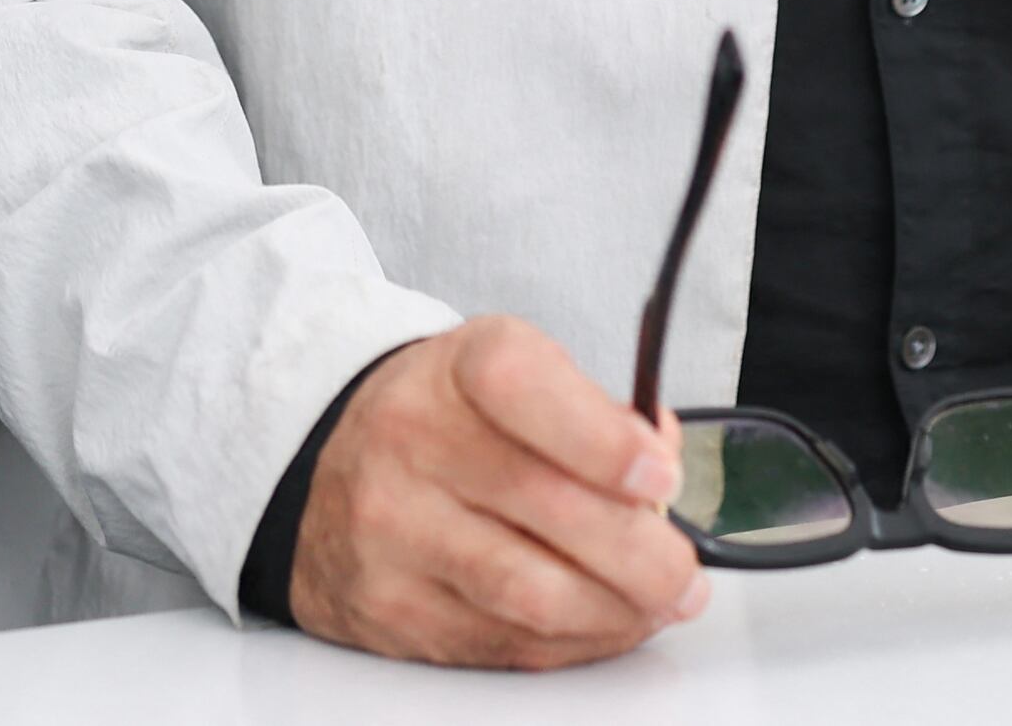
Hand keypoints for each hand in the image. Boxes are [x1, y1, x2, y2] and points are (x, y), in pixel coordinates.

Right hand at [286, 315, 707, 669]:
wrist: (326, 469)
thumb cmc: (445, 419)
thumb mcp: (513, 373)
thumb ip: (592, 411)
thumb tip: (663, 459)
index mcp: (457, 369)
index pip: (522, 388)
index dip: (600, 437)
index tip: (660, 474)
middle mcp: (413, 444)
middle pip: (542, 505)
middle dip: (638, 551)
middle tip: (685, 570)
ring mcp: (396, 533)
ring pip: (527, 592)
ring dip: (616, 609)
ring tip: (661, 601)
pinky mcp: (394, 609)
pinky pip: (505, 642)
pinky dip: (574, 641)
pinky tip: (606, 622)